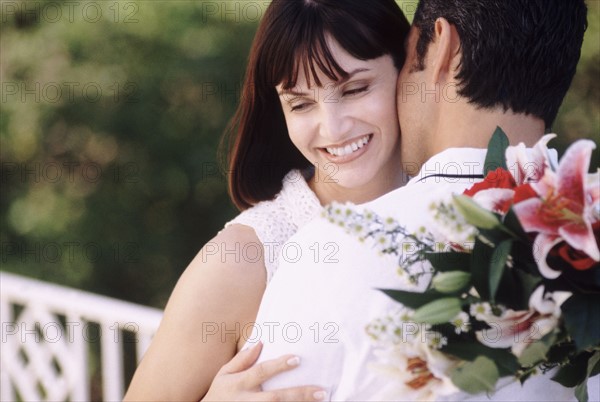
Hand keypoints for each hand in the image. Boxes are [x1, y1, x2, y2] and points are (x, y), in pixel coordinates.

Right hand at [202, 342, 326, 400]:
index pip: (261, 372)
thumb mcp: (223, 374)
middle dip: (299, 394)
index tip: (297, 359)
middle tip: (321, 391)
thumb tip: (260, 342)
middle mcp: (247, 400)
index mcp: (240, 383)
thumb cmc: (218, 393)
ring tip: (322, 401)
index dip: (279, 366)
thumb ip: (241, 360)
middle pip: (276, 398)